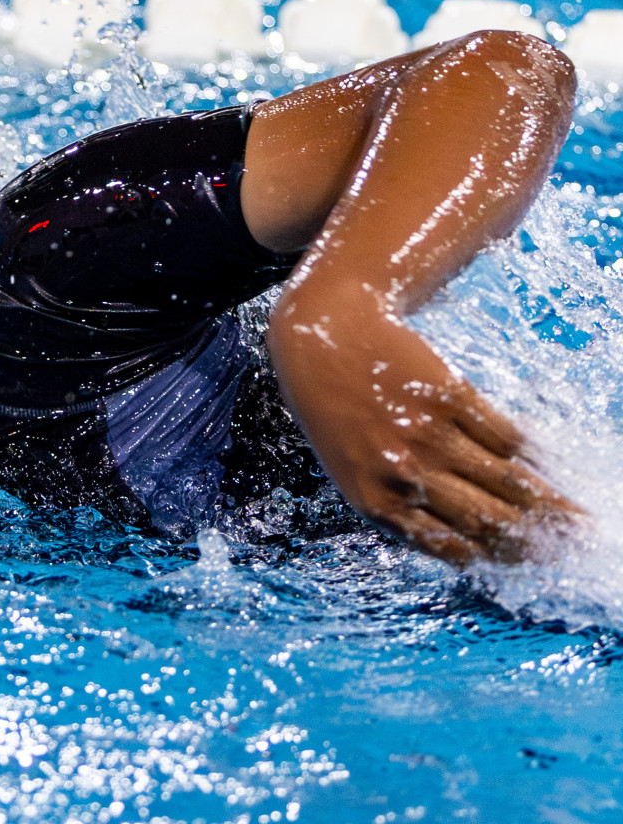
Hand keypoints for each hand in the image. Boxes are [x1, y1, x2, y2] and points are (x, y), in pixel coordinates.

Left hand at [267, 283, 581, 563]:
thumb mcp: (351, 471)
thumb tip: (462, 543)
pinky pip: (507, 437)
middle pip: (491, 521)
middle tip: (571, 545)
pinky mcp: (451, 398)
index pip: (455, 548)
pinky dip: (531, 455)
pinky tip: (545, 464)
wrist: (321, 341)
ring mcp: (431, 437)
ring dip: (552, 506)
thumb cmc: (335, 413)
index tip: (527, 560)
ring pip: (510, 483)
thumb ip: (397, 507)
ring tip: (579, 518)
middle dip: (537, 540)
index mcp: (377, 504)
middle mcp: (406, 477)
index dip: (499, 558)